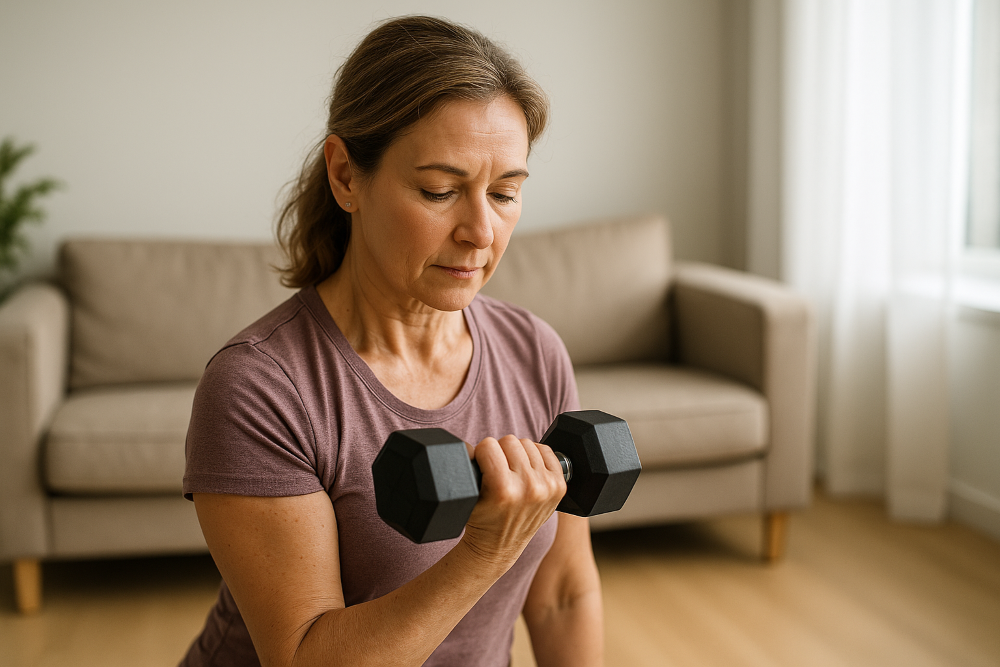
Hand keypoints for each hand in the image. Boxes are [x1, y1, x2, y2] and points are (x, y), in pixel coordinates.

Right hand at [460, 435, 566, 565]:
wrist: (498, 547)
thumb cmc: (481, 519)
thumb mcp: (469, 494)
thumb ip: (469, 466)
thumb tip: (472, 445)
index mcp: (503, 489)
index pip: (488, 445)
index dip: (481, 454)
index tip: (481, 466)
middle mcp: (529, 488)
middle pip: (509, 441)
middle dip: (499, 452)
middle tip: (496, 470)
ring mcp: (547, 487)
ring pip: (527, 443)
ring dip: (517, 454)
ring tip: (510, 472)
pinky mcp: (559, 486)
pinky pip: (546, 451)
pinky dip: (535, 456)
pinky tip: (526, 470)